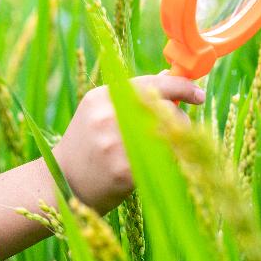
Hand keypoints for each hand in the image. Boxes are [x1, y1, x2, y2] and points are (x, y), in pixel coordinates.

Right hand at [51, 72, 204, 213]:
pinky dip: (170, 162)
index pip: (150, 84)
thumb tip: (169, 78)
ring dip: (177, 141)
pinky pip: (163, 161)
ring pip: (167, 135)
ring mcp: (115, 143)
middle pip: (164, 108)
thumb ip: (132, 97)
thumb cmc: (87, 145)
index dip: (181, 87)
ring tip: (167, 149)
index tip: (198, 94)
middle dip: (179, 118)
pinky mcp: (123, 170)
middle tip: (179, 130)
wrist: (62, 182)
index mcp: (102, 97)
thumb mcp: (100, 112)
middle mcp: (107, 116)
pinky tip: (160, 166)